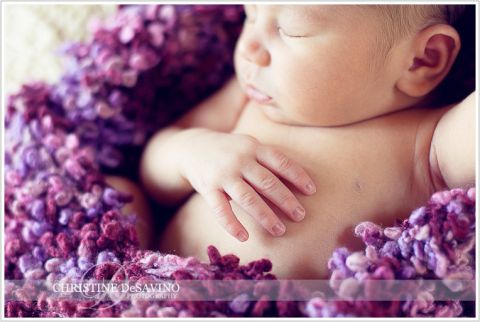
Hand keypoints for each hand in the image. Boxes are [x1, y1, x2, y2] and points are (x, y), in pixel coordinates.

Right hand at [178, 128, 315, 241]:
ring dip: (265, 216)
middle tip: (300, 216)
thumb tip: (297, 178)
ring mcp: (223, 174)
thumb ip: (267, 158)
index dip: (297, 176)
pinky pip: (220, 209)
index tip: (311, 191)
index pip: (280, 162)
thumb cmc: (230, 150)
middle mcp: (239, 159)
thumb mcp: (248, 145)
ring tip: (279, 230)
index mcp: (253, 147)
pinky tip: (244, 237)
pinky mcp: (208, 188)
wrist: (192, 147)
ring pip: (247, 198)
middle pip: (267, 182)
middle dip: (286, 200)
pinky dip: (232, 224)